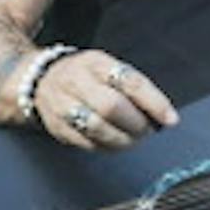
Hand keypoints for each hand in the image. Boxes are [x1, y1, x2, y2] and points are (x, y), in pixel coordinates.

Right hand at [33, 49, 177, 150]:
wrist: (39, 79)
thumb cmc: (85, 76)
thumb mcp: (107, 67)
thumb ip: (132, 87)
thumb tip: (163, 115)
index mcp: (95, 62)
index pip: (129, 81)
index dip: (153, 102)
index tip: (170, 119)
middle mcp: (76, 81)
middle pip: (111, 107)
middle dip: (136, 124)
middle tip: (148, 129)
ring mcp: (63, 105)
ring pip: (98, 128)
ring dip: (124, 139)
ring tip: (134, 139)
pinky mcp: (57, 127)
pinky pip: (87, 143)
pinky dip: (108, 147)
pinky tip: (117, 144)